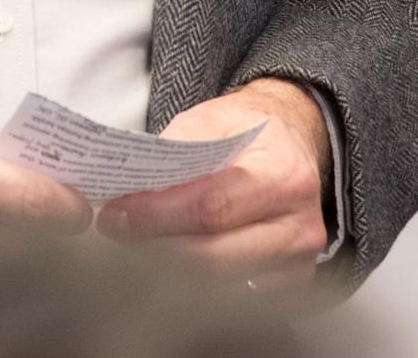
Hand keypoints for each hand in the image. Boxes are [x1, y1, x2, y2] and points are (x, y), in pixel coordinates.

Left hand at [96, 78, 329, 289]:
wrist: (291, 146)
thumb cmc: (249, 132)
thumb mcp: (212, 119)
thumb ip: (177, 153)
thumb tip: (134, 192)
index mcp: (283, 177)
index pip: (212, 208)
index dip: (159, 216)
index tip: (118, 215)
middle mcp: (298, 227)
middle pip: (215, 257)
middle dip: (157, 247)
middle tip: (118, 232)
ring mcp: (299, 264)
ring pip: (221, 286)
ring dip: (172, 269)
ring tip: (139, 243)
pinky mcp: (290, 286)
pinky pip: (235, 298)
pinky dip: (197, 284)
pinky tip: (172, 260)